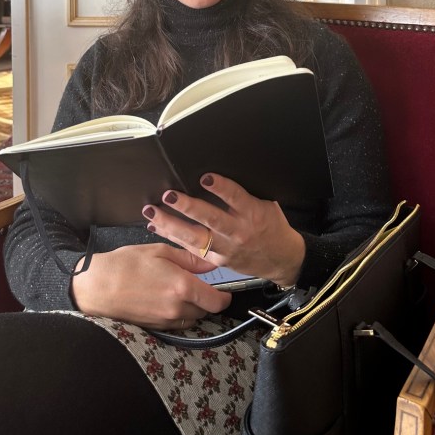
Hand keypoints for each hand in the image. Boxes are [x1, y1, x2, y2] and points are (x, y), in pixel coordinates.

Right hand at [70, 242, 230, 327]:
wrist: (97, 286)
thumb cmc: (126, 264)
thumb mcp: (160, 251)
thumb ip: (189, 259)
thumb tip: (211, 263)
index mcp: (182, 287)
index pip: (217, 301)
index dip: (225, 297)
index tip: (225, 290)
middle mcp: (177, 308)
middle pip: (206, 311)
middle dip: (208, 299)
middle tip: (198, 284)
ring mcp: (166, 321)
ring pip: (193, 319)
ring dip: (194, 308)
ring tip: (181, 291)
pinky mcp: (156, 327)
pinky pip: (178, 324)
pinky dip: (180, 314)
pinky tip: (168, 299)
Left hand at [142, 174, 305, 289]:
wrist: (281, 259)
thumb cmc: (272, 226)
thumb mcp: (266, 204)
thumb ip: (244, 194)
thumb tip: (216, 174)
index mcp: (253, 213)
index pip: (235, 197)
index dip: (221, 187)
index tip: (205, 176)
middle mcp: (238, 231)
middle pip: (211, 219)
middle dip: (188, 207)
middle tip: (169, 195)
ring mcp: (226, 248)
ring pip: (195, 237)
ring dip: (171, 224)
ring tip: (153, 211)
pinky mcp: (217, 260)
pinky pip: (191, 249)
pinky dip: (172, 237)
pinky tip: (157, 225)